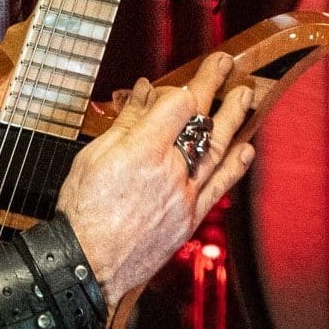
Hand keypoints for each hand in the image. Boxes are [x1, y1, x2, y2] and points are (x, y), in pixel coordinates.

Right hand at [56, 50, 254, 309]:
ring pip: (216, 149)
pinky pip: (219, 188)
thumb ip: (125, 122)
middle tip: (226, 64)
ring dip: (233, 119)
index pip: (177, 104)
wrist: (88, 264)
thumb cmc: (83, 212)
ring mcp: (185, 194)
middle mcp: (171, 169)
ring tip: (246, 95)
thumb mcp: (94, 156)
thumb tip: (142, 92)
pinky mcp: (190, 217)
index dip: (180, 88)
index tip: (180, 81)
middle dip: (215, 87)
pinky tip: (246, 148)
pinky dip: (235, 167)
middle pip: (200, 120)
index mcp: (144, 149)